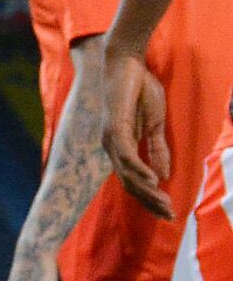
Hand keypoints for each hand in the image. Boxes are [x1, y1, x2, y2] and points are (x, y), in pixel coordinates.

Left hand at [83, 43, 177, 217]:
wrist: (128, 64)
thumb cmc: (139, 91)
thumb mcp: (154, 124)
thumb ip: (157, 149)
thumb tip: (164, 176)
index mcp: (121, 148)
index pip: (134, 181)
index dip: (150, 198)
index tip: (168, 213)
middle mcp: (112, 147)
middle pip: (129, 184)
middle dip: (150, 201)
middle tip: (169, 215)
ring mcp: (111, 139)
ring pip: (127, 174)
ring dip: (147, 190)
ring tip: (164, 202)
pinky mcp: (115, 127)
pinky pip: (127, 155)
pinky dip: (140, 169)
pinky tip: (154, 180)